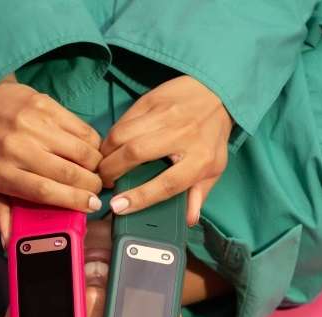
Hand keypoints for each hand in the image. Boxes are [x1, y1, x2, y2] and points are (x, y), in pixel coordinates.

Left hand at [0, 73, 103, 245]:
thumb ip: (0, 214)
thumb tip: (10, 244)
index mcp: (2, 173)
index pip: (45, 192)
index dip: (73, 201)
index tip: (92, 206)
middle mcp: (18, 148)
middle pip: (67, 172)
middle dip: (91, 185)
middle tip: (97, 190)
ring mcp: (34, 124)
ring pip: (80, 150)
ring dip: (96, 165)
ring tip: (97, 172)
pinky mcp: (47, 106)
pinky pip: (82, 129)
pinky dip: (93, 144)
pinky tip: (92, 151)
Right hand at [99, 75, 232, 225]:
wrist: (216, 92)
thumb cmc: (211, 135)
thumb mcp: (214, 168)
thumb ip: (199, 194)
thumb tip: (188, 220)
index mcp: (200, 159)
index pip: (167, 184)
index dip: (140, 198)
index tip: (118, 206)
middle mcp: (182, 135)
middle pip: (136, 153)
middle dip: (112, 170)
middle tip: (105, 182)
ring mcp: (165, 115)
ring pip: (123, 134)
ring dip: (107, 153)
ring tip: (104, 164)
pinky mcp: (152, 100)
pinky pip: (123, 120)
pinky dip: (112, 135)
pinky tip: (111, 146)